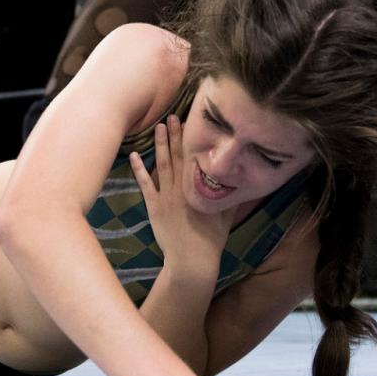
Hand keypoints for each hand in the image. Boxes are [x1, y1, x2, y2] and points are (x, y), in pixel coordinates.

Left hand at [130, 116, 232, 268]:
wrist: (192, 260)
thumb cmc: (212, 239)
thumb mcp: (227, 215)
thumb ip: (231, 195)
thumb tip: (242, 178)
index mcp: (200, 187)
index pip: (195, 157)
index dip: (192, 139)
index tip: (191, 122)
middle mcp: (183, 187)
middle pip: (179, 155)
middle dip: (175, 134)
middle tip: (172, 115)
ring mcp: (167, 196)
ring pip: (163, 164)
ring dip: (160, 145)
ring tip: (158, 126)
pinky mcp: (155, 207)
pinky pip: (146, 185)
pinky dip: (139, 170)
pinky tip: (134, 155)